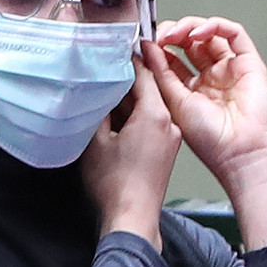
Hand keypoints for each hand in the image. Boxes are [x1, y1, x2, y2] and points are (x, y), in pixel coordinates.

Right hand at [79, 60, 179, 246]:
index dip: (128, 58)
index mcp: (155, 114)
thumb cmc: (115, 185)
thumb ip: (99, 108)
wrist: (132, 218)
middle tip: (104, 71)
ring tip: (105, 97)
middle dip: (126, 80)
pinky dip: (135, 117)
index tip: (115, 48)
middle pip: (148, 88)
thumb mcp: (96, 140)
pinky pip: (151, 123)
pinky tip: (116, 121)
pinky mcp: (167, 150)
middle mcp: (168, 122)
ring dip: (129, 100)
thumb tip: (98, 90)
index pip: (144, 73)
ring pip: (149, 106)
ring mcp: (170, 137)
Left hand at [145, 17, 266, 245]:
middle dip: (172, 33)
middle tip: (159, 35)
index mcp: (191, 89)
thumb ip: (160, 73)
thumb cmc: (210, 139)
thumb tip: (146, 48)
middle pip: (190, 42)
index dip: (159, 47)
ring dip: (189, 27)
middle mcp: (211, 76)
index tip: (144, 42)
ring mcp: (230, 68)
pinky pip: (234, 33)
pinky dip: (214, 26)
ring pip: (210, 33)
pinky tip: (197, 34)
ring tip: (174, 34)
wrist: (239, 152)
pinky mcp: (249, 62)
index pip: (173, 58)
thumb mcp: (173, 101)